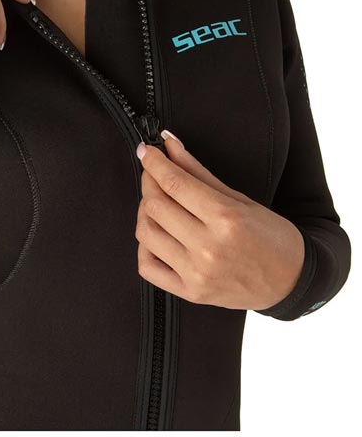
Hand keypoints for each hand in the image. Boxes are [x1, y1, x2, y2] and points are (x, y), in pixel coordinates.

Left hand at [134, 131, 304, 310]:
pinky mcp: (190, 293)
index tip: (146, 151)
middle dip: (149, 183)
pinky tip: (156, 234)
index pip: (175, 183)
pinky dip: (144, 246)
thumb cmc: (271, 236)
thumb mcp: (239, 198)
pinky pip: (147, 266)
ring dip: (144, 212)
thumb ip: (198, 171)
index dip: (154, 163)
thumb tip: (169, 144)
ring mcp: (197, 273)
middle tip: (153, 175)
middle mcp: (209, 248)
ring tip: (156, 203)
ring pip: (146, 233)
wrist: (292, 281)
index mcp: (226, 219)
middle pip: (156, 206)